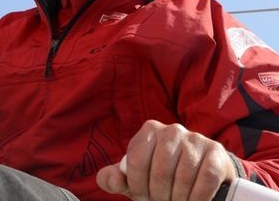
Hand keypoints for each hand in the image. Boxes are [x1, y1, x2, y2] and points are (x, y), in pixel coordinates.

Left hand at [96, 120, 236, 199]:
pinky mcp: (216, 151)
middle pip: (160, 171)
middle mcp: (172, 130)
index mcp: (149, 131)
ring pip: (183, 176)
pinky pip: (205, 178)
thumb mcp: (136, 177)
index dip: (137, 185)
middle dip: (159, 195)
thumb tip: (107, 179)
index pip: (137, 160)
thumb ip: (116, 178)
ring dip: (178, 198)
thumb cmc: (161, 176)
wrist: (200, 173)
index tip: (142, 196)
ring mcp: (195, 139)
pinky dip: (198, 197)